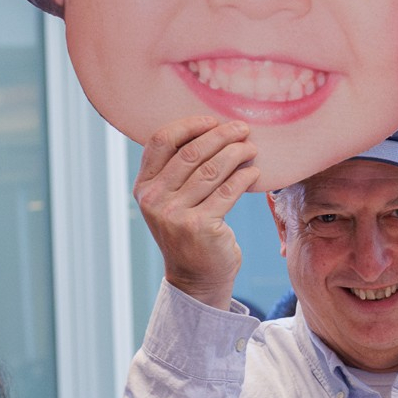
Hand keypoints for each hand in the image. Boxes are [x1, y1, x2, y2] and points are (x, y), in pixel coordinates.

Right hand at [135, 117, 257, 305]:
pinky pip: (227, 191)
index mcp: (144, 186)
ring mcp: (175, 214)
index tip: (212, 120)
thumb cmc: (188, 231)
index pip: (161, 141)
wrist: (196, 277)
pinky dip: (244, 177)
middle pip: (191, 152)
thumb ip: (176, 171)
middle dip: (221, 135)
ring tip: (251, 148)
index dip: (188, 125)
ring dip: (236, 153)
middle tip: (243, 128)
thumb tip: (209, 128)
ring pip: (212, 169)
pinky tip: (254, 173)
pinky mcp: (200, 226)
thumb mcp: (170, 201)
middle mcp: (154, 199)